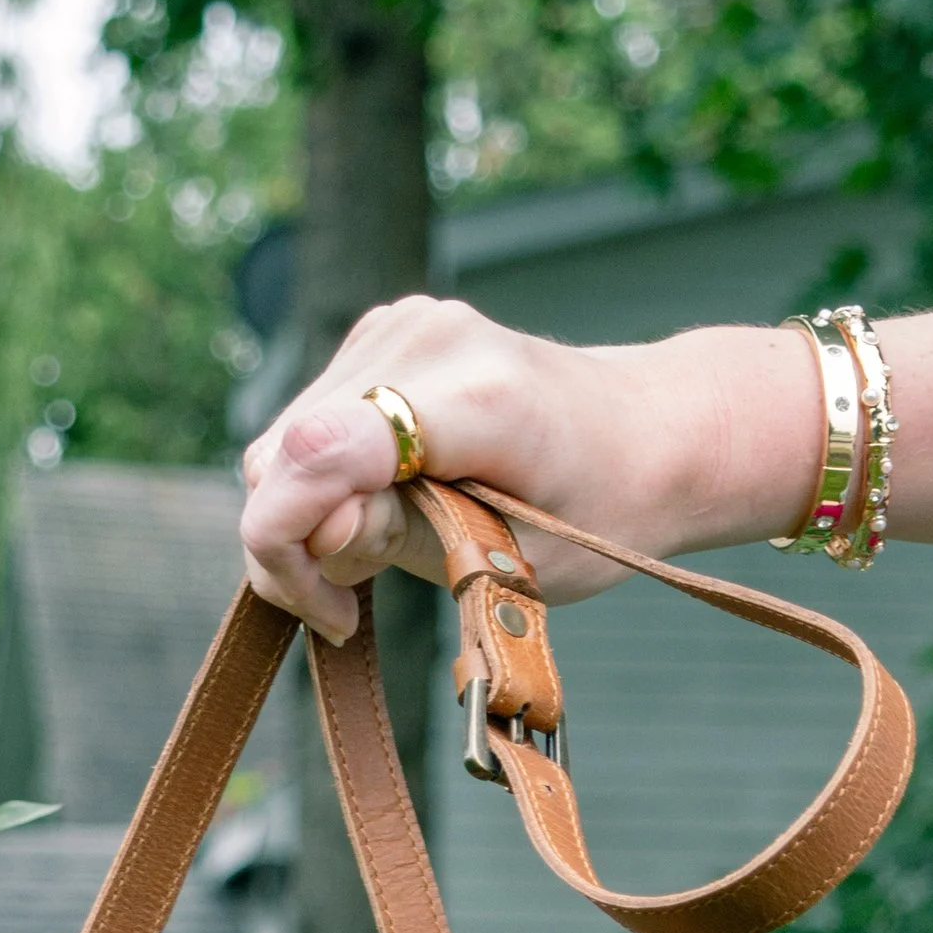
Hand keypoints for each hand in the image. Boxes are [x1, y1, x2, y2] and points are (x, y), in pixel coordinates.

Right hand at [237, 297, 809, 641]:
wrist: (649, 432)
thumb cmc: (596, 510)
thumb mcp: (512, 562)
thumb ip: (405, 542)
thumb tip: (318, 532)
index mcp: (476, 397)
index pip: (321, 451)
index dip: (283, 541)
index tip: (328, 607)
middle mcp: (429, 339)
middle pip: (284, 453)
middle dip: (291, 543)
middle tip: (351, 600)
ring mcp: (402, 324)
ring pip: (284, 442)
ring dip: (304, 516)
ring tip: (375, 554)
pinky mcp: (386, 331)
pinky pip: (309, 421)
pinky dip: (321, 480)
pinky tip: (378, 507)